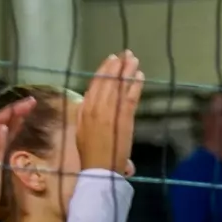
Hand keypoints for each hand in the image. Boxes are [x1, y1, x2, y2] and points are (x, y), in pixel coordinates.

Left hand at [0, 96, 37, 220]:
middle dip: (14, 110)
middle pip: (0, 122)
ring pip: (2, 129)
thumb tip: (2, 125)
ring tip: (29, 108)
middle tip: (33, 102)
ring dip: (14, 117)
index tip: (29, 103)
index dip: (12, 110)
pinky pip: (4, 139)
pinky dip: (13, 129)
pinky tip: (19, 125)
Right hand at [77, 52, 144, 174]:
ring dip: (127, 71)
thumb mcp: (82, 128)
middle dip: (117, 65)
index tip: (110, 59)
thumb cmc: (90, 151)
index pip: (95, 83)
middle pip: (108, 80)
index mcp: (85, 108)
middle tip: (125, 54)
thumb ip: (86, 112)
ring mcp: (110, 110)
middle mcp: (96, 106)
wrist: (99, 167)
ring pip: (119, 85)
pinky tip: (140, 76)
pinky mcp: (124, 117)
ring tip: (133, 59)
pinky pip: (130, 96)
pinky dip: (135, 85)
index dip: (103, 70)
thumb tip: (91, 98)